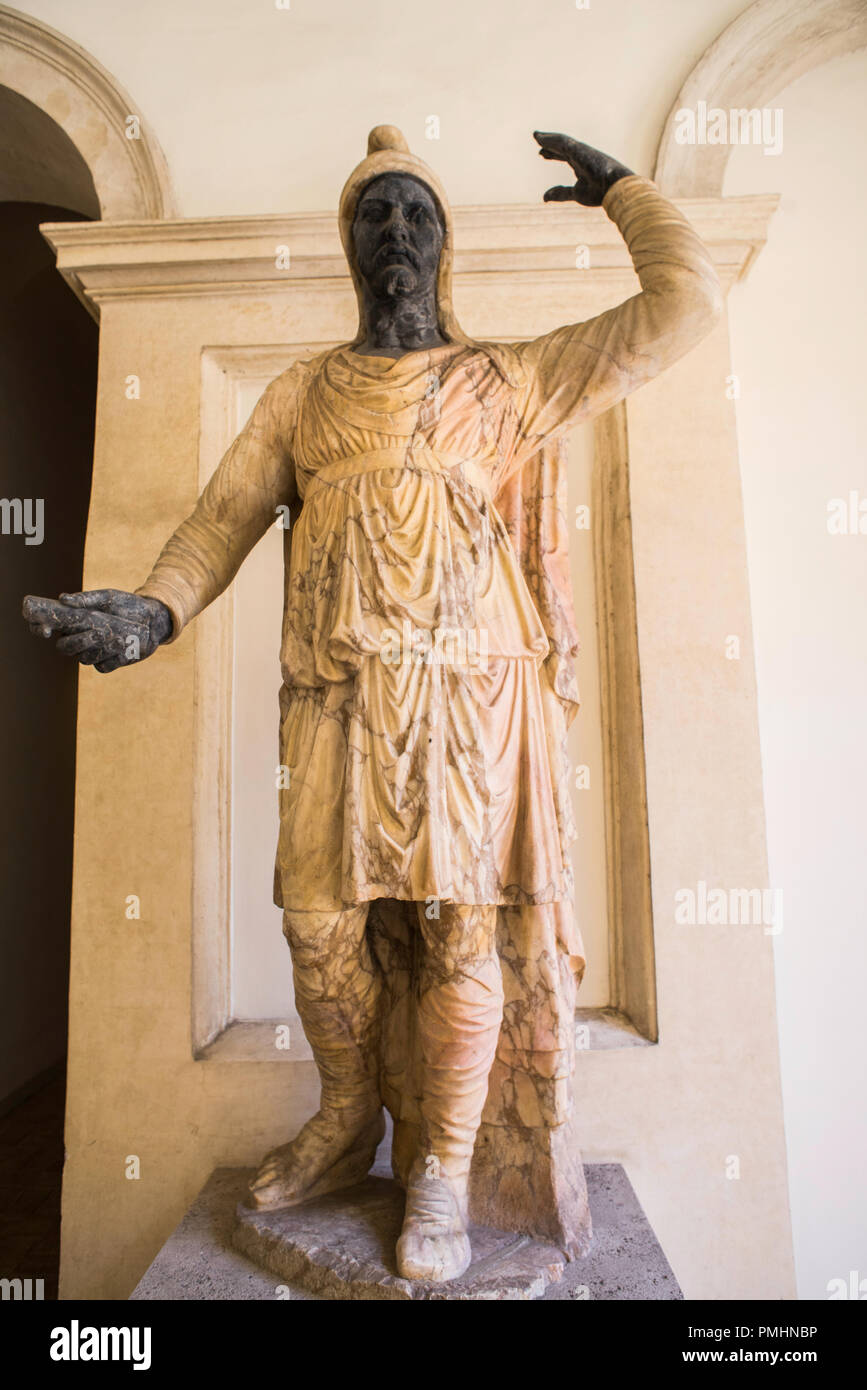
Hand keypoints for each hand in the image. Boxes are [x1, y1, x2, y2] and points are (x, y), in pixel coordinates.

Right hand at [22, 589, 171, 673]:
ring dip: (100, 648)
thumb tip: (63, 598)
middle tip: (94, 632)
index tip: (46, 629)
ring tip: (118, 635)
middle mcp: (79, 639)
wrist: (152, 620)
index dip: (40, 629)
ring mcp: (93, 653)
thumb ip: (86, 599)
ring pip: (84, 658)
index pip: (47, 627)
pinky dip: (113, 656)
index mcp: (73, 621)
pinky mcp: (108, 663)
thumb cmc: (127, 605)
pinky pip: (103, 666)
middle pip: (64, 648)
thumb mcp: (108, 597)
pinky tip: (125, 645)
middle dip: (77, 642)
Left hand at [533, 131, 632, 206]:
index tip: (542, 154)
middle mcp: (580, 156)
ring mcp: (580, 151)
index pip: (565, 157)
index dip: (553, 155)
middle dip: (549, 145)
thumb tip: (544, 197)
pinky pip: (561, 141)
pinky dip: (549, 139)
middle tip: (538, 142)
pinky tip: (540, 138)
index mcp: (582, 166)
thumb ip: (561, 193)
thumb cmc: (599, 192)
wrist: (614, 186)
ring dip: (547, 138)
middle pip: (561, 148)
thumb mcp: (576, 194)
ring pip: (560, 142)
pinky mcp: (578, 148)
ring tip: (536, 135)